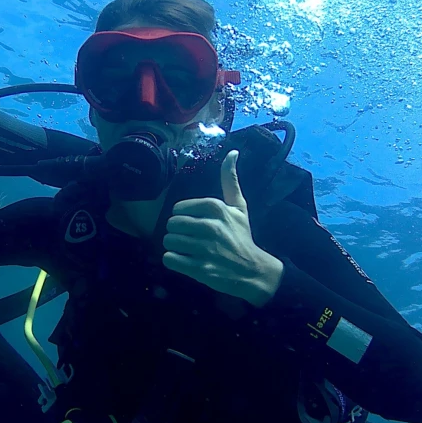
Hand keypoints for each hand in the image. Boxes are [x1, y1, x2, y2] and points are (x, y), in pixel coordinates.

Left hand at [162, 150, 284, 306]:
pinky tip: (186, 260)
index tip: (195, 224)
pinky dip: (174, 261)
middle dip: (178, 232)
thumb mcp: (239, 206)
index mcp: (216, 208)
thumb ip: (230, 180)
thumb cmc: (241, 236)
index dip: (183, 217)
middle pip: (171, 224)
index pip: (177, 208)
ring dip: (175, 246)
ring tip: (188, 250)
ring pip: (168, 241)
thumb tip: (232, 152)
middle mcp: (210, 226)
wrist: (253, 270)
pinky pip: (170, 259)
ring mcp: (205, 248)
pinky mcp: (199, 268)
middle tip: (191, 238)